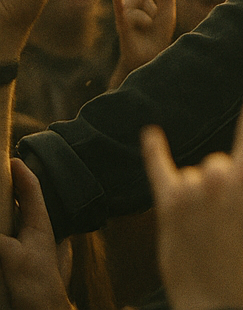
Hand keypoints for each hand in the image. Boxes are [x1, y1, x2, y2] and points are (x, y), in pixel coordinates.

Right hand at [0, 159, 70, 309]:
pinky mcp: (19, 259)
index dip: (22, 173)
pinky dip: (5, 225)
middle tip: (3, 175)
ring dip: (7, 208)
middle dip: (13, 189)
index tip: (14, 158)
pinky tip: (4, 224)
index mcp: (40, 226)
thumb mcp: (13, 257)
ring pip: (15, 219)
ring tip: (3, 195)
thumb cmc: (36, 285)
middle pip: (23, 203)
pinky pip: (8, 236)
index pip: (32, 191)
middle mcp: (36, 232)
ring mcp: (28, 246)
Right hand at [111, 0, 176, 84]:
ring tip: (145, 26)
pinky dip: (119, 1)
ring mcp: (125, 9)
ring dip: (150, 15)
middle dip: (155, 1)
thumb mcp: (169, 10)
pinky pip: (122, 9)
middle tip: (152, 17)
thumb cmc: (158, 33)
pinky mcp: (122, 23)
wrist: (149, 56)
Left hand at [143, 43, 242, 309]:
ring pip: (199, 172)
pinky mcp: (167, 201)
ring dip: (200, 195)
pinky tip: (151, 134)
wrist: (218, 303)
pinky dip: (155, 152)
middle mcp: (224, 172)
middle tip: (230, 221)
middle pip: (224, 157)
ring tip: (207, 231)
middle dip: (225, 183)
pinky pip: (160, 167)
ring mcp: (194, 186)